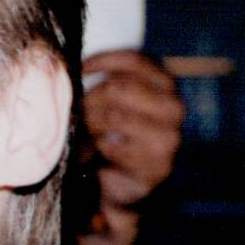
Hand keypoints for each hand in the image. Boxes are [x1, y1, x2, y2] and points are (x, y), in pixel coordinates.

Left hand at [82, 50, 182, 207]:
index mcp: (165, 85)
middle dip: (89, 99)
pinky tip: (95, 154)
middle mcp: (173, 107)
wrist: (120, 184)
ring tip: (83, 132)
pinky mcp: (157, 165)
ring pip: (113, 116)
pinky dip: (95, 149)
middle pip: (118, 87)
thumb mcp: (111, 102)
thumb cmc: (112, 135)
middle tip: (76, 112)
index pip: (135, 60)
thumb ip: (104, 81)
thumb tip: (71, 65)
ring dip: (89, 125)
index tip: (78, 68)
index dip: (102, 60)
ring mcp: (169, 137)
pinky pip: (111, 146)